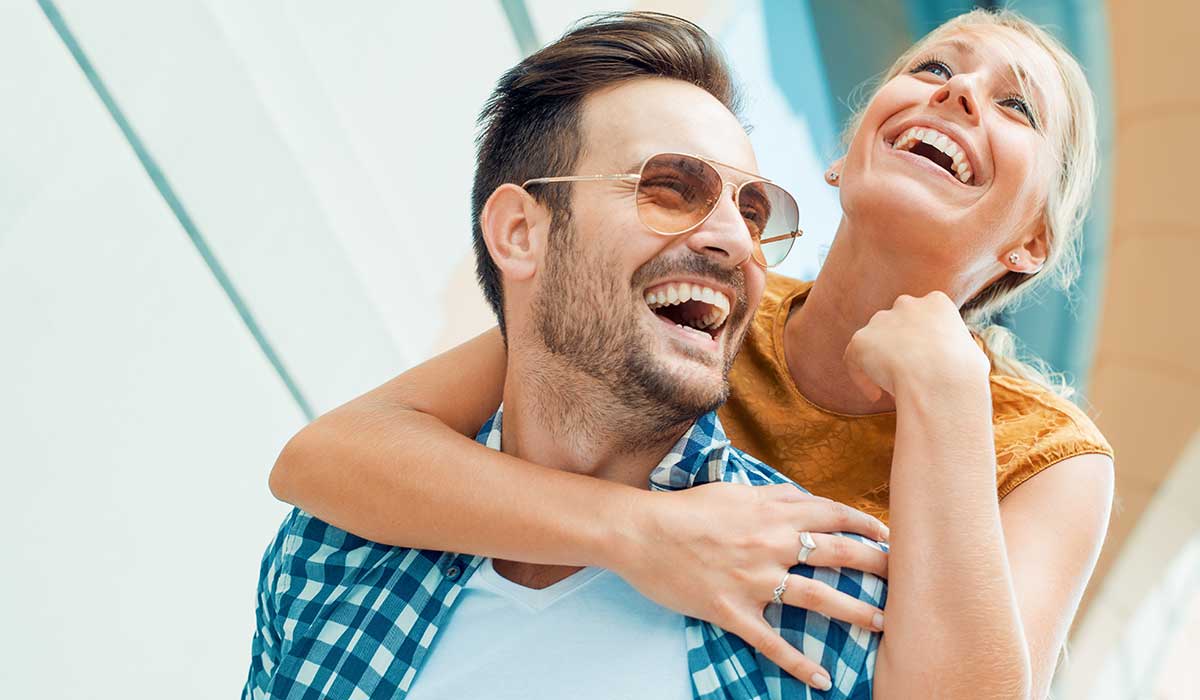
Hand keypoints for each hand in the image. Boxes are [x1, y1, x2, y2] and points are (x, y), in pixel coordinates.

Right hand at [610, 482, 889, 690]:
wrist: (641, 533)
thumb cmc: (686, 509)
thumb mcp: (735, 491)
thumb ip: (774, 496)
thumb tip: (807, 500)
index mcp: (772, 514)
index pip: (831, 515)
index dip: (864, 524)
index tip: (888, 534)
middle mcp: (771, 545)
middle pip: (836, 554)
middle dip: (876, 565)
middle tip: (904, 577)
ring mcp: (754, 581)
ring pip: (817, 598)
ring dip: (855, 611)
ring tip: (882, 623)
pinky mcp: (733, 611)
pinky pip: (772, 642)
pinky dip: (798, 664)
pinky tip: (822, 680)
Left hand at [843, 291, 989, 401]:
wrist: (941, 381)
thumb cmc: (964, 374)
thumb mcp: (973, 355)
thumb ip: (958, 350)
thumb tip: (961, 361)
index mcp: (937, 303)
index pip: (924, 319)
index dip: (922, 343)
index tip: (925, 364)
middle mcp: (906, 305)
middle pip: (896, 326)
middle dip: (898, 348)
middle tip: (906, 376)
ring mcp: (882, 320)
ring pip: (874, 343)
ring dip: (880, 363)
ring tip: (892, 389)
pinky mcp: (861, 340)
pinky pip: (855, 360)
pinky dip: (863, 379)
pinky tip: (875, 395)